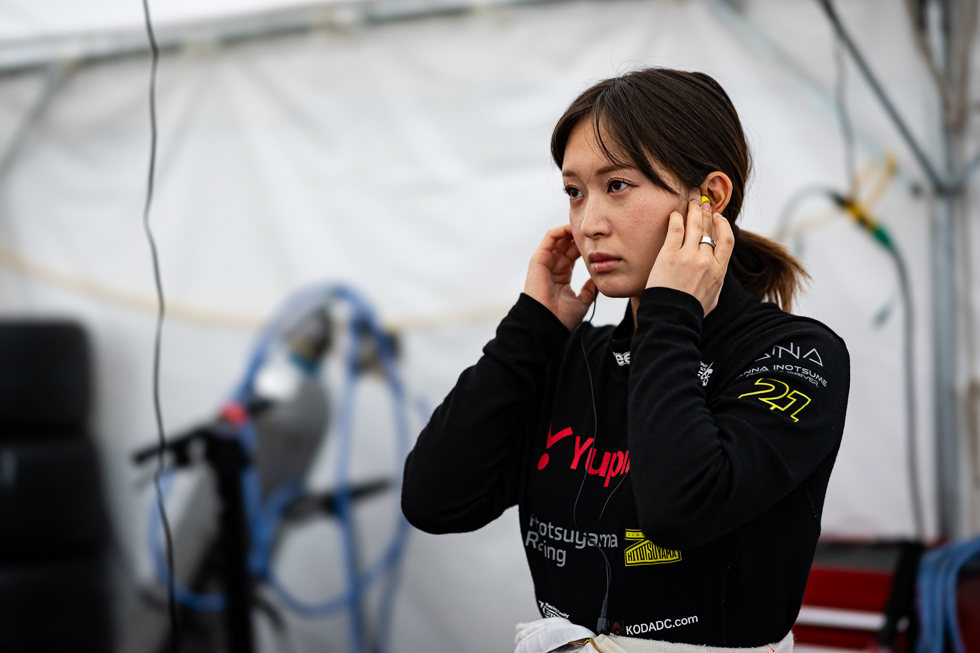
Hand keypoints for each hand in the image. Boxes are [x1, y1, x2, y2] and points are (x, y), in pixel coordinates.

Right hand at [524, 225, 597, 330]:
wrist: (546, 323)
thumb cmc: (561, 317)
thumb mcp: (581, 302)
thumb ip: (589, 290)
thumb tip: (597, 279)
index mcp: (562, 277)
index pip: (573, 256)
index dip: (585, 248)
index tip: (598, 244)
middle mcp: (553, 267)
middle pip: (567, 245)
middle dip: (579, 237)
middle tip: (593, 232)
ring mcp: (545, 262)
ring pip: (559, 239)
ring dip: (571, 231)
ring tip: (584, 227)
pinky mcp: (539, 259)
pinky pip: (550, 238)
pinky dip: (561, 230)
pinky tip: (573, 228)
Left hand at [646, 199, 734, 315]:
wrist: (671, 318)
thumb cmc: (690, 311)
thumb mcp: (712, 297)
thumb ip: (715, 280)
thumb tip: (716, 274)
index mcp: (718, 270)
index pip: (726, 240)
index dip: (722, 225)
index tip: (718, 218)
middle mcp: (705, 260)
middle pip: (708, 230)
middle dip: (706, 214)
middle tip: (703, 205)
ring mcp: (688, 256)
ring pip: (693, 226)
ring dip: (693, 212)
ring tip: (690, 203)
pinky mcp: (669, 255)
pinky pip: (675, 230)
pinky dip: (676, 219)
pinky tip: (674, 214)